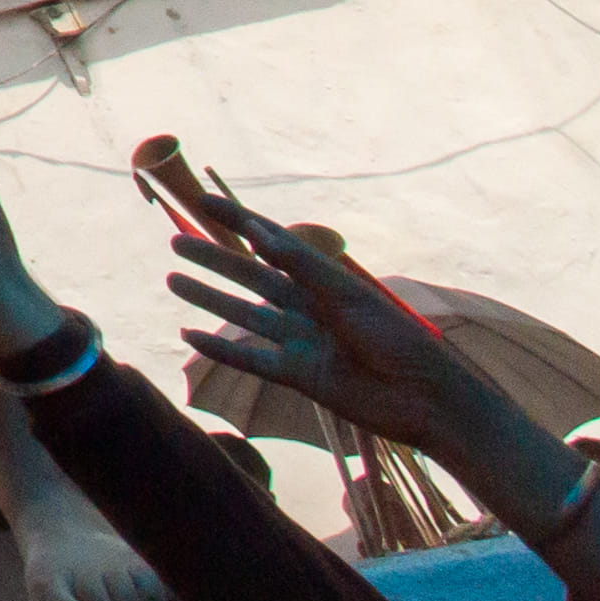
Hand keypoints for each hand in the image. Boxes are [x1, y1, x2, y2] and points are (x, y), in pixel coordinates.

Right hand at [162, 199, 509, 464]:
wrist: (426, 399)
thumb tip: (257, 233)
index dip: (239, 221)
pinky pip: (252, 359)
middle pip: (252, 277)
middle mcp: (310, 307)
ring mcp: (303, 342)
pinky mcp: (300, 376)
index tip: (204, 202)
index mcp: (325, 280)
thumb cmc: (397, 340)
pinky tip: (190, 336)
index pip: (273, 243)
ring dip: (210, 298)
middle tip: (176, 242)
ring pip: (246, 315)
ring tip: (173, 281)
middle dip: (215, 259)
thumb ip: (301, 266)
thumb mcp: (348, 295)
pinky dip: (222, 349)